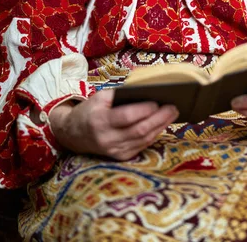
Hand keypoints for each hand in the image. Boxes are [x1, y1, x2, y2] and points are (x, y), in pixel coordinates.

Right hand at [49, 89, 177, 160]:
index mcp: (99, 121)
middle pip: (139, 130)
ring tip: (172, 114)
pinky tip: (162, 124)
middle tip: (173, 107)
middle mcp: (106, 139)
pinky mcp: (120, 156)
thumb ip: (120, 95)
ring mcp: (113, 151)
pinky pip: (141, 146)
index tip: (157, 102)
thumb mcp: (100, 97)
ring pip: (143, 140)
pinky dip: (153, 134)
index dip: (143, 110)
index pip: (126, 117)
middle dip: (159, 118)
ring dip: (160, 127)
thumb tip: (146, 90)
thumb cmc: (90, 110)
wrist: (73, 134)